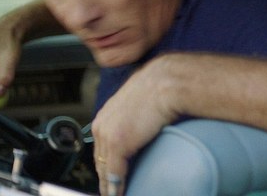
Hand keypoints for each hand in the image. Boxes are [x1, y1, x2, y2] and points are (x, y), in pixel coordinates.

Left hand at [90, 58, 177, 195]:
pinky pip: (114, 174)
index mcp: (107, 114)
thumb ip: (137, 112)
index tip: (110, 173)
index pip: (101, 146)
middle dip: (104, 176)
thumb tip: (146, 119)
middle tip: (110, 189)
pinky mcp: (118, 145)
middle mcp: (102, 124)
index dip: (106, 162)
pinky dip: (116, 188)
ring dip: (109, 186)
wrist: (167, 81)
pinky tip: (118, 194)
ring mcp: (108, 135)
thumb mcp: (141, 99)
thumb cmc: (162, 85)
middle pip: (99, 159)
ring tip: (114, 194)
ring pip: (104, 169)